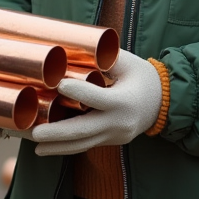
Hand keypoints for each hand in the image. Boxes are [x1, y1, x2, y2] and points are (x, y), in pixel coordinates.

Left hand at [29, 50, 161, 155]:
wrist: (164, 102)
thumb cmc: (142, 76)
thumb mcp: (127, 62)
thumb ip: (104, 59)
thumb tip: (74, 51)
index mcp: (124, 102)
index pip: (98, 99)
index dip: (78, 92)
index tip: (58, 85)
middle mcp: (119, 123)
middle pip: (84, 131)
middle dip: (57, 133)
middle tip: (35, 133)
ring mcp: (115, 136)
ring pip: (82, 144)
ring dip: (57, 146)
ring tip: (34, 144)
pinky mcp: (111, 141)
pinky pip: (87, 145)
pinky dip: (67, 146)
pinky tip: (48, 147)